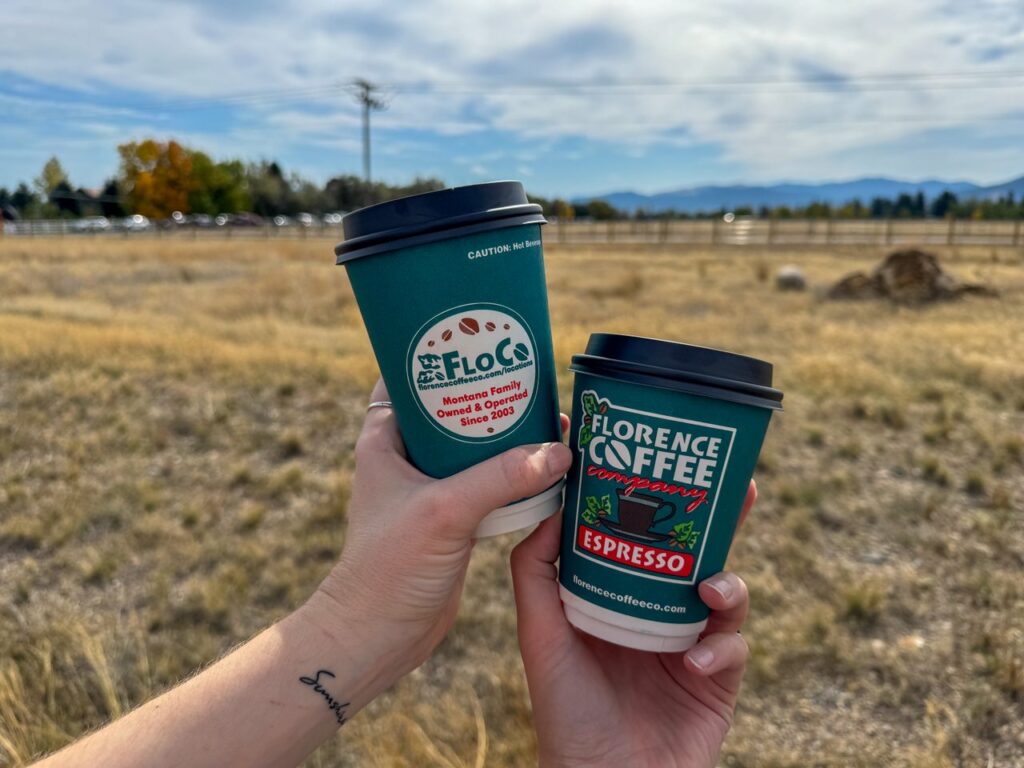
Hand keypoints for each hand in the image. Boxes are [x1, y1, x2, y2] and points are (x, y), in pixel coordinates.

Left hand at [307, 378, 571, 684]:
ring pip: (478, 450)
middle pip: (454, 412)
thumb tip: (558, 451)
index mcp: (386, 440)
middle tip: (534, 379)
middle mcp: (407, 460)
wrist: (379, 635)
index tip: (484, 341)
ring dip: (511, 439)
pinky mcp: (454, 521)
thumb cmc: (388, 569)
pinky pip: (491, 485)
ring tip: (552, 420)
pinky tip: (549, 470)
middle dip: (493, 397)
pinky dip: (517, 477)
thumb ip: (500, 478)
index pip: (411, 379)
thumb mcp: (444, 512)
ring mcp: (432, 491)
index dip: (444, 357)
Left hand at [512, 460, 756, 767]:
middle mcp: (659, 612)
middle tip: (742, 486)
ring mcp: (692, 644)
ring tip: (708, 587)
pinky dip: (720, 652)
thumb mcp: (540, 635)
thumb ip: (536, 573)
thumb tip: (552, 508)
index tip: (668, 461)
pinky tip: (695, 664)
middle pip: (696, 554)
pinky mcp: (717, 681)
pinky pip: (733, 651)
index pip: (646, 538)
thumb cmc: (564, 710)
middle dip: (721, 522)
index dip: (662, 502)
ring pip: (727, 593)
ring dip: (727, 583)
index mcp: (621, 595)